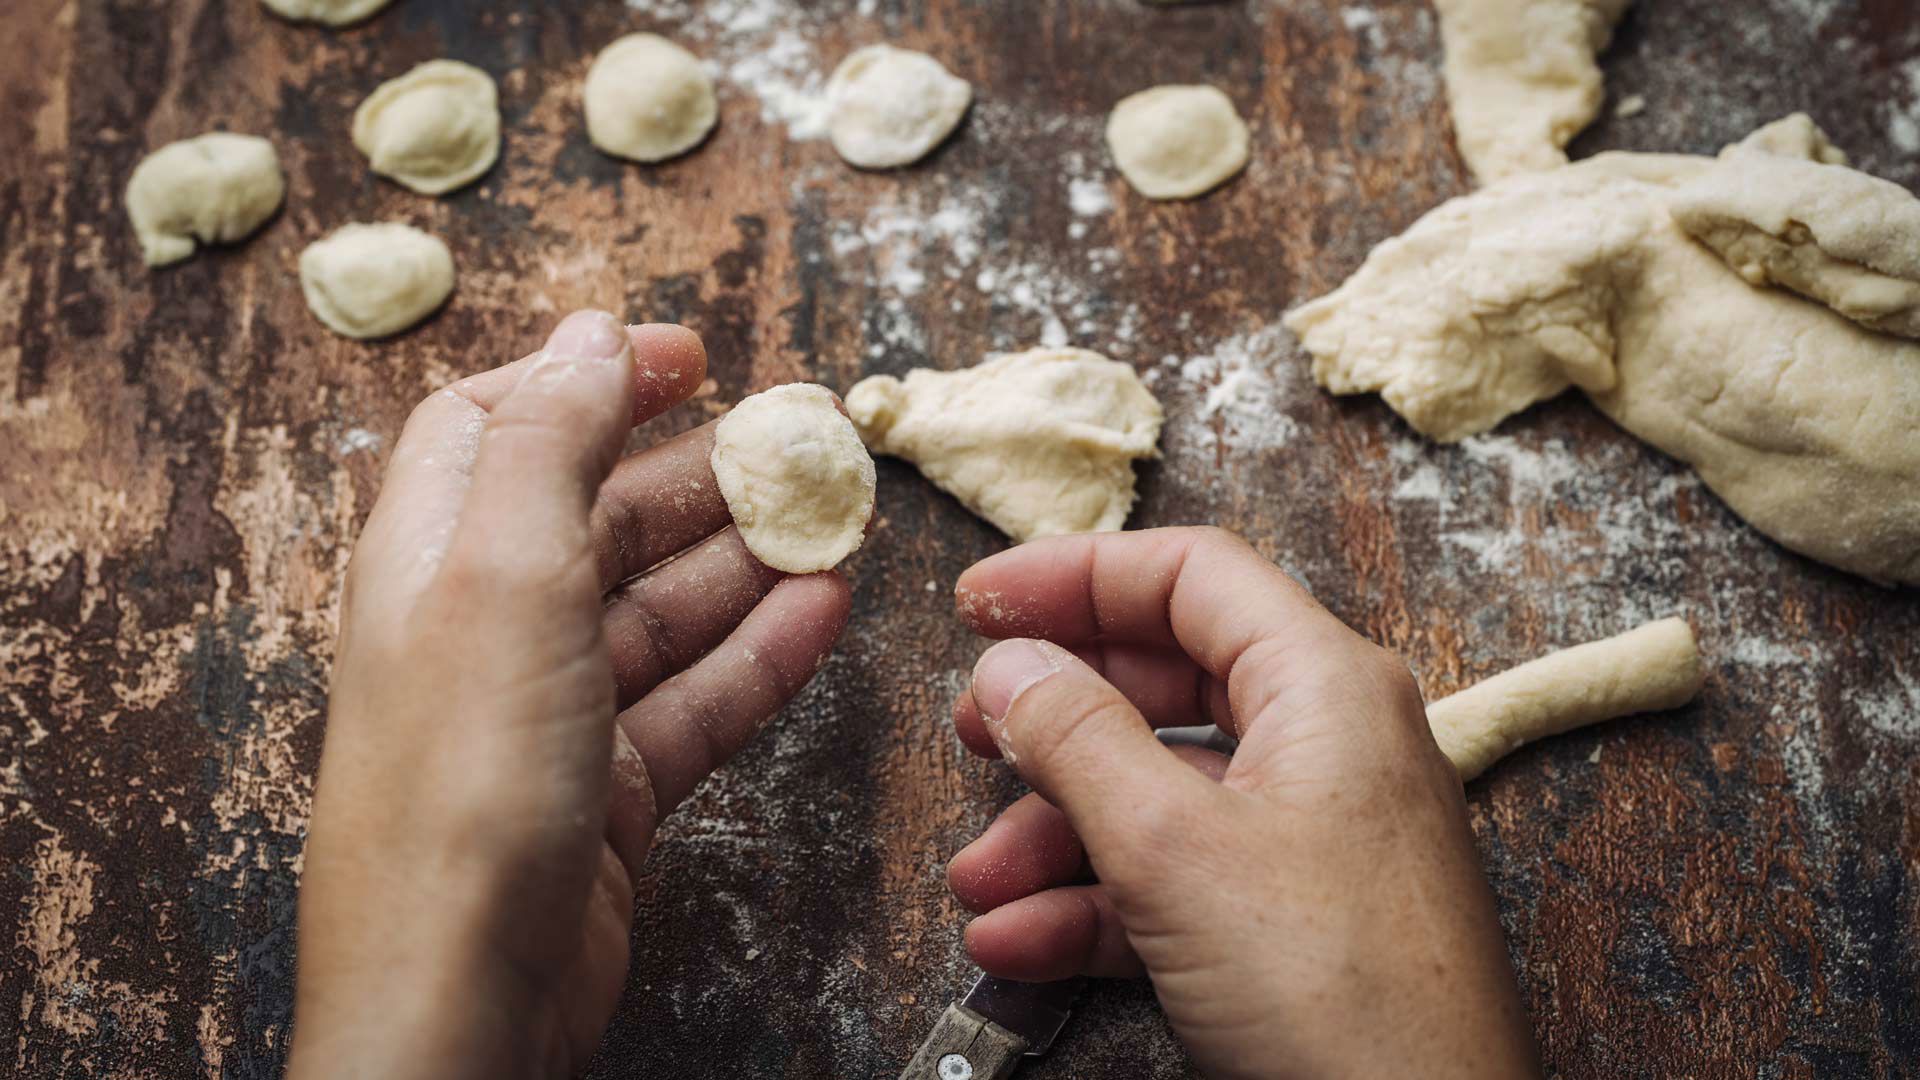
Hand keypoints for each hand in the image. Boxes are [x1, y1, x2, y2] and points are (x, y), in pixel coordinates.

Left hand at [289, 311, 850, 1078]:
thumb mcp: (506, 578)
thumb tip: (582, 329)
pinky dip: (758, 656)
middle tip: (796, 444)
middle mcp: (484, 627)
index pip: (499, 424)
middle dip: (696, 473)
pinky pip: (693, 699)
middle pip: (596, 515)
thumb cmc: (460, 789)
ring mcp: (547, 713)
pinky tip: (823, 615)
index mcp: (433, 557)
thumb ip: (548, 443)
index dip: (587, 376)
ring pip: (659, 610)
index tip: (689, 355)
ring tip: (834, 522)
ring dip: (745, 562)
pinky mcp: (605, 791)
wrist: (463, 999)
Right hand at [945, 528, 1536, 1079]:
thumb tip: (1010, 665)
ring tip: (979, 882)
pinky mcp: (1294, 924)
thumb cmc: (1344, 996)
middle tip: (970, 730)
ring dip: (1054, 836)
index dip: (1076, 576)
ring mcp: (1313, 838)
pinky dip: (1095, 906)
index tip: (981, 603)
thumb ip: (1077, 738)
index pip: (1191, 576)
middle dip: (1053, 720)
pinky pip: (1177, 882)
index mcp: (1324, 686)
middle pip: (1165, 684)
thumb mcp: (1173, 847)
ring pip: (1159, 795)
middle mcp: (1327, 746)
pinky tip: (1020, 941)